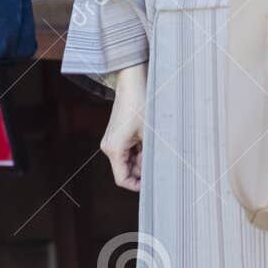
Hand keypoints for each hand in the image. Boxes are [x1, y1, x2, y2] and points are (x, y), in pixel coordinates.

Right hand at [101, 64, 146, 190]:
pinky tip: (148, 139)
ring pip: (128, 161)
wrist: (132, 82)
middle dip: (142, 168)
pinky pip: (128, 151)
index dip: (138, 185)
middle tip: (157, 156)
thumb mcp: (150, 134)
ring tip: (153, 144)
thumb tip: (158, 173)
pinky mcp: (116, 135)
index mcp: (114, 149)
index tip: (153, 182)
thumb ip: (151, 156)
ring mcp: (111, 141)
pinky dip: (139, 150)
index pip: (122, 180)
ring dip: (142, 158)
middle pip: (126, 170)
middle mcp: (109, 147)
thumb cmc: (140, 104)